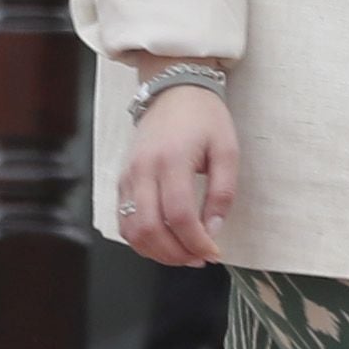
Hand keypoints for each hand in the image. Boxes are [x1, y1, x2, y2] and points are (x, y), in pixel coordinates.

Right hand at [119, 75, 239, 263]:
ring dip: (157, 252)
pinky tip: (164, 242)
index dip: (197, 242)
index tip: (214, 252)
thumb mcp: (227, 150)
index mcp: (172, 160)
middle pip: (151, 229)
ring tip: (183, 254)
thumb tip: (213, 229)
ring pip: (132, 230)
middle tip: (199, 258)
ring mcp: (128, 176)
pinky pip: (124, 220)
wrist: (173, 90)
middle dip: (177, 254)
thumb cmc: (204, 118)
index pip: (179, 215)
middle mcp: (144, 169)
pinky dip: (141, 240)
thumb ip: (223, 192)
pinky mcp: (121, 180)